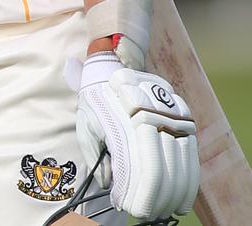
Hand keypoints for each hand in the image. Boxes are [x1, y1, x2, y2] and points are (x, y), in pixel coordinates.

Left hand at [76, 52, 199, 219]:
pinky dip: (188, 177)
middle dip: (156, 196)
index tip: (132, 208)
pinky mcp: (183, 113)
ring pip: (181, 160)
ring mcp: (170, 109)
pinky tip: (182, 197)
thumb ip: (97, 156)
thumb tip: (112, 185)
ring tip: (165, 210)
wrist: (111, 65)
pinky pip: (191, 150)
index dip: (141, 190)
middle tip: (147, 213)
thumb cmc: (95, 100)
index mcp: (124, 112)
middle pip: (162, 163)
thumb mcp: (86, 124)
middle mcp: (152, 110)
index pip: (141, 161)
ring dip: (175, 192)